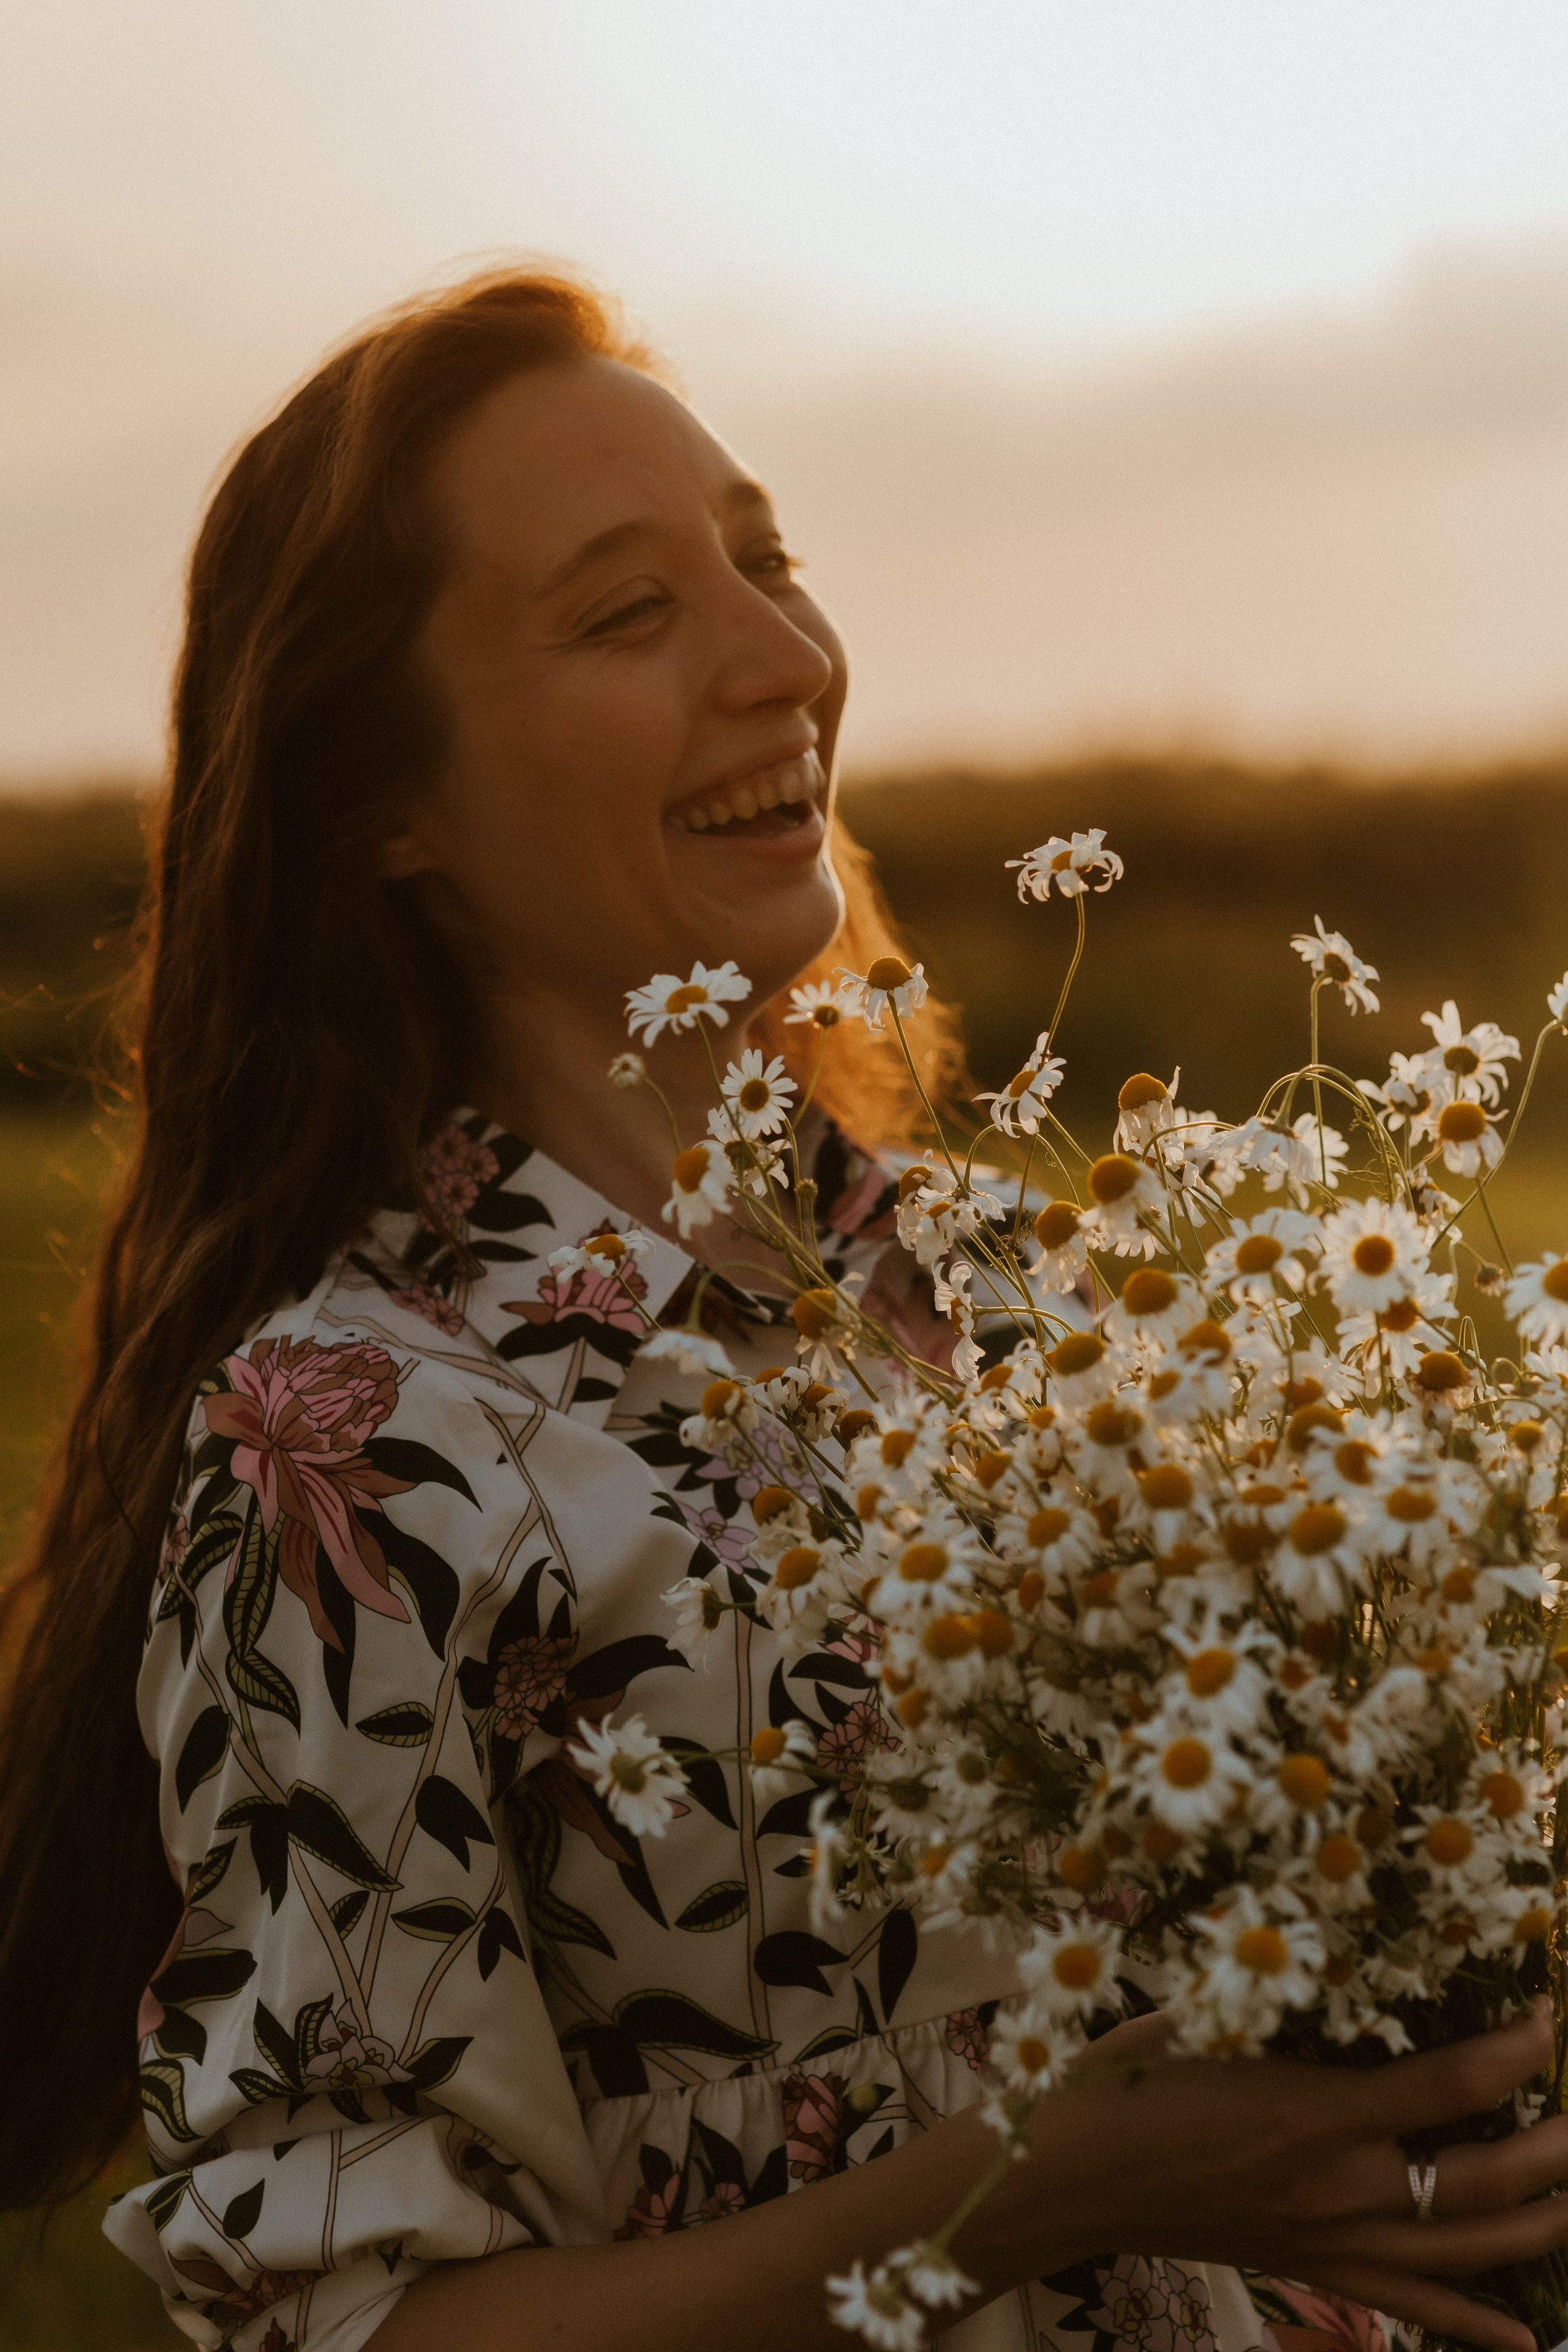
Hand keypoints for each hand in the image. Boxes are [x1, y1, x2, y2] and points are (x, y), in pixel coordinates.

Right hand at [996, 2004, 1566, 2351]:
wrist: (1070, 2176)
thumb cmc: (1128, 2078)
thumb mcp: (1210, 2015)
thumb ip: (1281, 1993)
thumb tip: (1340, 1950)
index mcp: (1317, 2110)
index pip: (1453, 2082)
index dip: (1516, 2050)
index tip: (1551, 2016)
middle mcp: (1342, 2186)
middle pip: (1484, 2180)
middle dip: (1557, 2148)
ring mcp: (1333, 2242)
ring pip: (1469, 2251)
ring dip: (1542, 2225)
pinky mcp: (1314, 2271)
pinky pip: (1413, 2307)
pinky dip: (1478, 2325)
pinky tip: (1529, 2338)